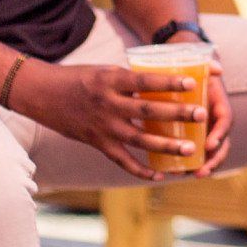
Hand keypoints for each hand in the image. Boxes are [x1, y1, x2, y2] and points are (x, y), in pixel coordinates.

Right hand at [11, 61, 207, 180]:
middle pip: (148, 111)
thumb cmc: (81, 78)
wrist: (43, 94)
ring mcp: (103, 126)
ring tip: (190, 150)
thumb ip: (132, 80)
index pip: (146, 81)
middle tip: (202, 115)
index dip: (170, 83)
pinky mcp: (97, 143)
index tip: (193, 84)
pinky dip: (140, 170)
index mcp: (112, 80)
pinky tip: (159, 175)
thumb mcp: (107, 71)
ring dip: (166, 146)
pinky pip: (122, 160)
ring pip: (139, 139)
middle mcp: (109, 104)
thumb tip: (165, 82)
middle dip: (177, 114)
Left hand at [193, 54, 232, 176]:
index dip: (220, 135)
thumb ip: (209, 64)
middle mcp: (216, 123)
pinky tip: (175, 172)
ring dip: (202, 167)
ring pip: (209, 155)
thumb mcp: (200, 67)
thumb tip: (217, 68)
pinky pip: (195, 154)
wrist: (186, 80)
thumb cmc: (193, 74)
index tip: (209, 145)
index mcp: (220, 107)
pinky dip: (189, 165)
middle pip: (222, 145)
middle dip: (214, 161)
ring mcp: (206, 133)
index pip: (225, 122)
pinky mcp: (194, 138)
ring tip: (188, 175)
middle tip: (201, 171)